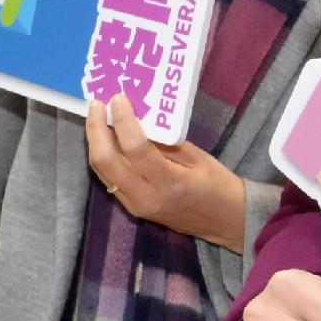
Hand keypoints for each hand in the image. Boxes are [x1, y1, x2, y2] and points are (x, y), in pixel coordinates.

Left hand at [81, 99, 249, 251]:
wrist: (225, 222)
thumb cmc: (218, 185)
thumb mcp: (198, 157)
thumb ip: (165, 141)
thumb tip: (137, 119)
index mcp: (169, 183)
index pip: (135, 149)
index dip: (123, 121)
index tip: (118, 99)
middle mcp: (146, 197)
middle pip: (106, 162)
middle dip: (95, 130)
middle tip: (96, 104)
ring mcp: (135, 205)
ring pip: (101, 171)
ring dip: (95, 141)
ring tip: (96, 116)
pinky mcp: (131, 207)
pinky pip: (109, 178)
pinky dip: (104, 155)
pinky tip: (106, 137)